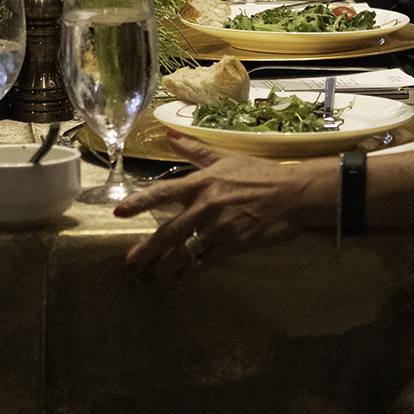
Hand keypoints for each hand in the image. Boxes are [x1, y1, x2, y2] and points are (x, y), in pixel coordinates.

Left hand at [114, 135, 336, 277]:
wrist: (294, 193)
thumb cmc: (260, 174)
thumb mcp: (226, 157)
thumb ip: (195, 151)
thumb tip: (169, 135)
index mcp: (201, 183)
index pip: (162, 193)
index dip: (138, 203)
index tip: (119, 213)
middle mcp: (205, 206)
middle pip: (167, 233)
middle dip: (145, 252)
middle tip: (128, 266)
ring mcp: (219, 228)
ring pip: (184, 252)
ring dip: (164, 268)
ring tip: (150, 277)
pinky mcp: (234, 245)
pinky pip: (205, 262)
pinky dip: (191, 271)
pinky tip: (180, 277)